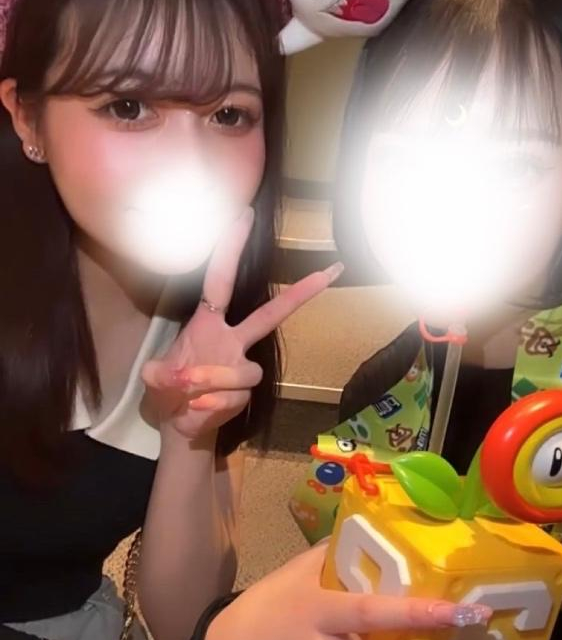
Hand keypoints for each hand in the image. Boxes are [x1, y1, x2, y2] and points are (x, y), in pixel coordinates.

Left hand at [142, 208, 342, 440]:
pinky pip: (235, 396)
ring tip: (189, 394)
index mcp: (208, 323)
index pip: (220, 279)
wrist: (179, 424)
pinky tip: (195, 410)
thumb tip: (178, 376)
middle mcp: (231, 339)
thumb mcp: (154, 378)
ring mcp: (241, 365)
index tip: (244, 215)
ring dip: (215, 381)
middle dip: (300, 293)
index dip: (230, 249)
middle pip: (270, 313)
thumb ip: (160, 374)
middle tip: (329, 272)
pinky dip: (211, 405)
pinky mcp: (245, 392)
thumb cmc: (168, 391)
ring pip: (246, 371)